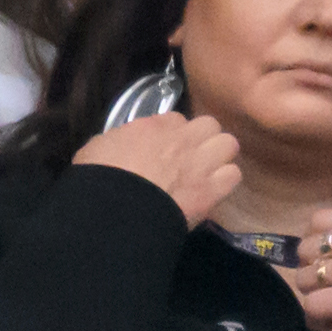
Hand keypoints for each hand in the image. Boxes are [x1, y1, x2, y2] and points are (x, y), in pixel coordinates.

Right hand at [72, 113, 241, 228]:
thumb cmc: (99, 179)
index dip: (174, 135)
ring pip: (228, 144)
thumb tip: (124, 144)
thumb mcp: (97, 148)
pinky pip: (233, 175)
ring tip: (208, 174)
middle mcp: (182, 138)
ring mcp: (200, 162)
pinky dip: (225, 183)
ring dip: (219, 158)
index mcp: (154, 126)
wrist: (116, 211)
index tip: (167, 150)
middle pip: (209, 125)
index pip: (176, 119)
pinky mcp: (211, 190)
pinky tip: (213, 192)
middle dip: (203, 140)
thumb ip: (119, 140)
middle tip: (192, 160)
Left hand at [290, 205, 331, 330]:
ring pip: (307, 277)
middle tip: (320, 281)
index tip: (320, 253)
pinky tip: (330, 318)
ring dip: (311, 292)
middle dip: (309, 266)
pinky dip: (318, 314)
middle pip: (307, 248)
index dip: (313, 239)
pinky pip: (316, 304)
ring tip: (325, 301)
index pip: (319, 218)